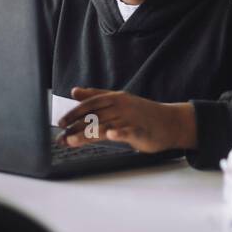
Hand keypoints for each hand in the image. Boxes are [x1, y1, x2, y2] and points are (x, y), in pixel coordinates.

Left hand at [56, 88, 196, 153]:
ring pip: (105, 125)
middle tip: (61, 138)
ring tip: (72, 141)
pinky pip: (128, 131)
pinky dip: (119, 132)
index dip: (74, 112)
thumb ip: (96, 95)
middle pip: (94, 117)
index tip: (60, 122)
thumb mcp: (119, 100)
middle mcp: (121, 106)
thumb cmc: (142, 113)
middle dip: (75, 128)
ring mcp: (131, 118)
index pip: (90, 104)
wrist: (170, 122)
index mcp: (115, 98)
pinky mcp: (141, 130)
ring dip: (87, 133)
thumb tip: (74, 91)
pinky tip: (110, 135)